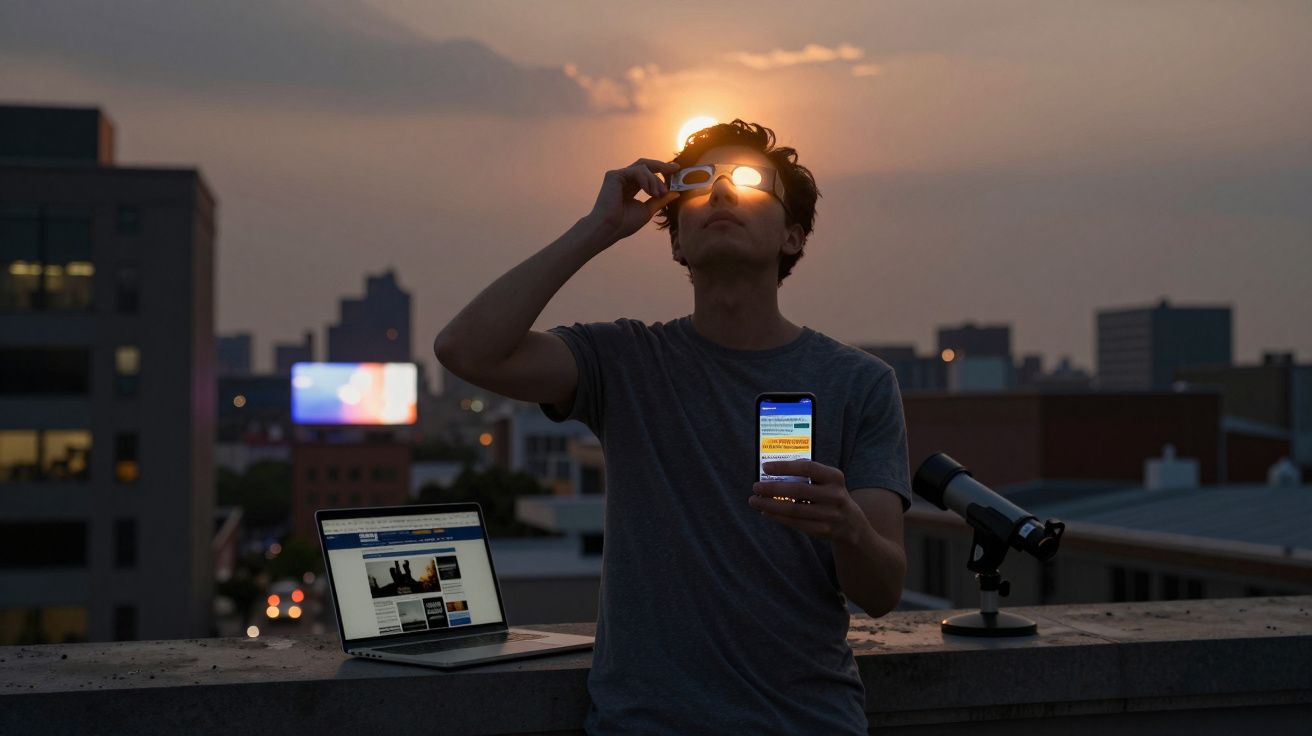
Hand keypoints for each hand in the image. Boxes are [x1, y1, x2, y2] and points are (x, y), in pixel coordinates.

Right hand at [586, 159, 681, 243]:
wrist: (610, 229)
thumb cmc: (624, 223)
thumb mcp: (648, 210)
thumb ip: (660, 200)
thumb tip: (676, 193)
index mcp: (630, 186)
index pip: (648, 173)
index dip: (661, 170)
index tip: (676, 170)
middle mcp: (624, 179)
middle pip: (645, 164)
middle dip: (661, 166)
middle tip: (675, 169)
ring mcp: (618, 176)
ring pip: (643, 167)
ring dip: (655, 179)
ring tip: (660, 193)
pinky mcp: (614, 175)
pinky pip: (636, 171)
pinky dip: (647, 179)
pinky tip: (651, 191)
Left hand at [750, 460, 867, 544]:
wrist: (851, 523)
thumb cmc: (829, 494)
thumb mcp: (826, 480)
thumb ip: (806, 474)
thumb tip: (774, 469)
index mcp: (834, 476)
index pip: (807, 467)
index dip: (785, 466)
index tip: (765, 467)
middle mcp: (835, 495)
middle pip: (798, 490)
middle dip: (772, 488)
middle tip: (755, 487)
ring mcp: (830, 514)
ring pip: (794, 509)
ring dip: (770, 505)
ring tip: (755, 501)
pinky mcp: (823, 529)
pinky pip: (795, 523)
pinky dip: (778, 517)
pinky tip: (766, 512)